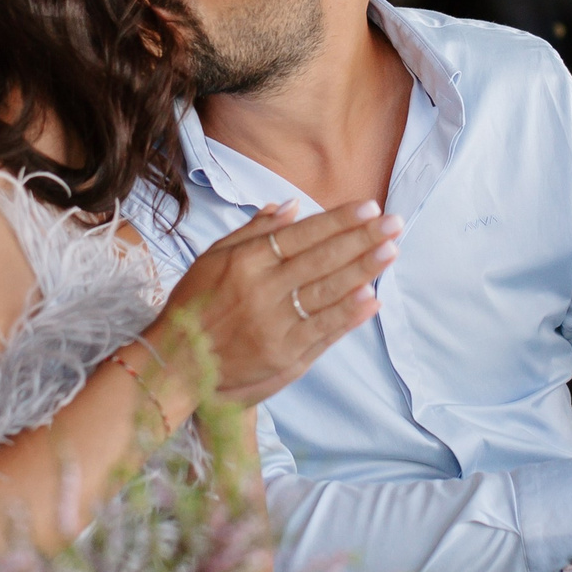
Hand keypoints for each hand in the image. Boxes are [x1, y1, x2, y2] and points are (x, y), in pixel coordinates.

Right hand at [159, 200, 397, 403]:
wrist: (176, 365)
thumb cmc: (195, 307)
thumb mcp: (211, 259)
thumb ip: (252, 231)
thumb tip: (290, 205)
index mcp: (245, 263)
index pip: (302, 236)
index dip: (338, 221)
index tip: (369, 209)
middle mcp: (262, 291)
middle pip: (322, 261)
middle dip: (362, 240)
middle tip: (395, 224)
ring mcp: (275, 325)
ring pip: (327, 293)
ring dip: (363, 272)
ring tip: (391, 252)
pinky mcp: (284, 356)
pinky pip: (323, 331)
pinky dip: (348, 315)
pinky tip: (372, 297)